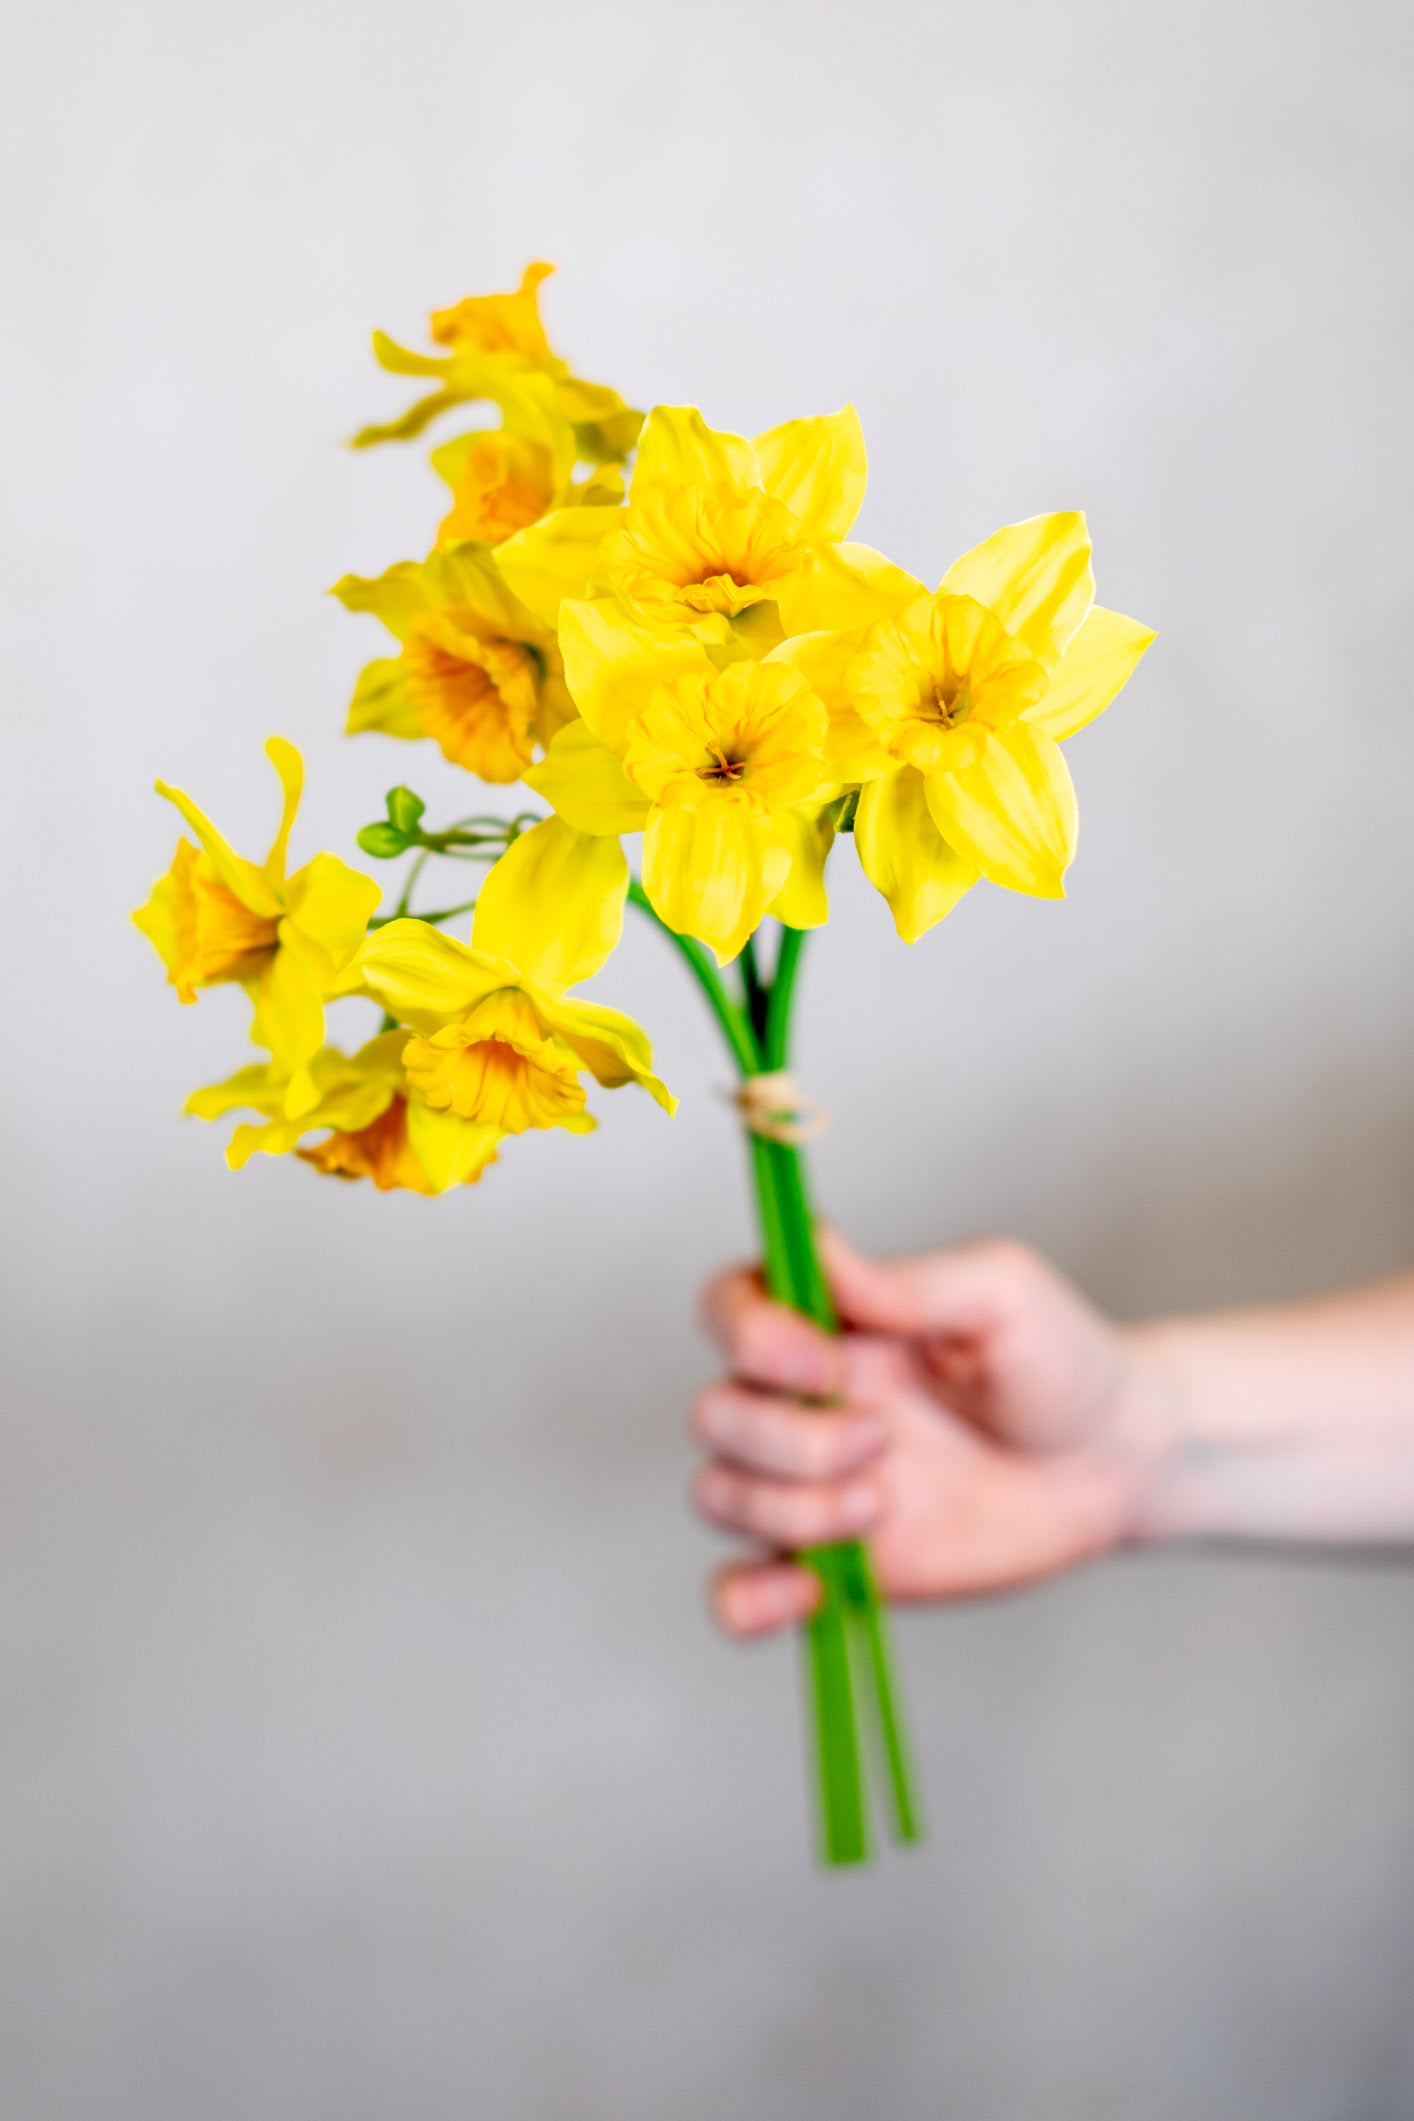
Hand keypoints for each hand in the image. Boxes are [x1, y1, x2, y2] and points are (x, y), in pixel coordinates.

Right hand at [692, 1229, 1169, 1635]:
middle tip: (881, 1440)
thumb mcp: (1001, 1294)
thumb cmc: (1059, 1362)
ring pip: (719, 1496)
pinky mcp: (832, 1564)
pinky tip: (805, 1593)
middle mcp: (803, 1401)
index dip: (748, 1336)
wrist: (1114, 1466)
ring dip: (790, 1509)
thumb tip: (816, 1244)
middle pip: (713, 1414)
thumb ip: (906, 1280)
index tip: (822, 1364)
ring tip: (881, 1505)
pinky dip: (745, 1602)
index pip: (728, 1308)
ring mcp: (811, 1484)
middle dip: (788, 1438)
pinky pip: (738, 1592)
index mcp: (830, 1324)